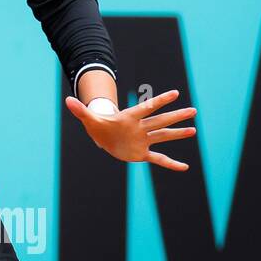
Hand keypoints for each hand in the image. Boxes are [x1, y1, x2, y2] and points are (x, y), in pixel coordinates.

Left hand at [64, 89, 194, 170]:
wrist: (103, 136)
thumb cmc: (98, 125)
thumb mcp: (89, 119)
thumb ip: (80, 111)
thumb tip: (67, 101)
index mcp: (129, 117)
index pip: (146, 107)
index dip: (159, 101)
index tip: (175, 93)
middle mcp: (140, 127)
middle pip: (160, 120)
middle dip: (175, 116)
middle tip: (193, 110)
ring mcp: (142, 140)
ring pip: (162, 136)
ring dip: (177, 134)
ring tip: (193, 130)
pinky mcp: (141, 153)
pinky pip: (158, 158)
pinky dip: (170, 163)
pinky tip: (184, 167)